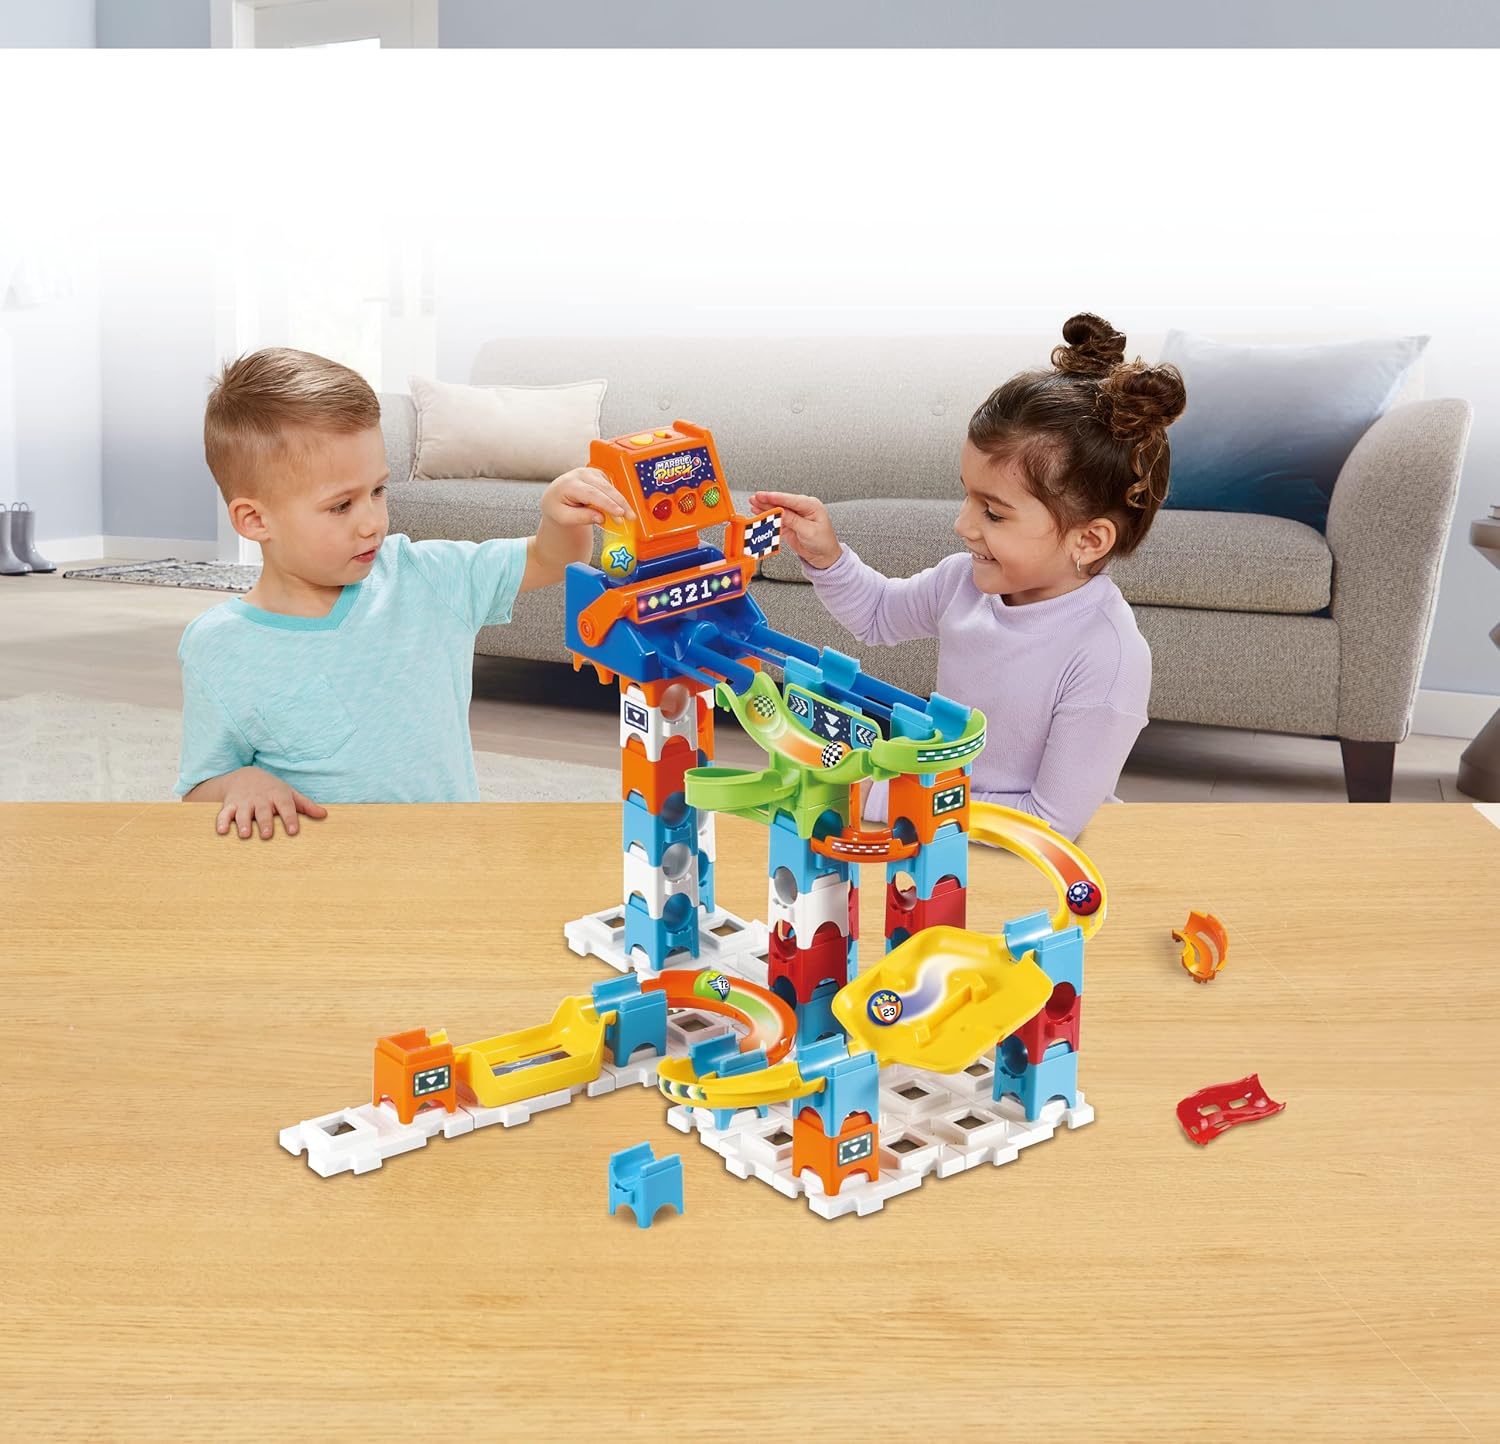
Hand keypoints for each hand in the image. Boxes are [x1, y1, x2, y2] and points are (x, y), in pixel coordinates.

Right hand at [213, 766, 327, 839]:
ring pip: (242, 812)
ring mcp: (244, 802)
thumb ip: (306, 805)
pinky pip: (224, 813)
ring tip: (245, 835)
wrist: (246, 776)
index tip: (293, 831)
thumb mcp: (290, 794)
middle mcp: (261, 799)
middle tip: (267, 835)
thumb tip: (324, 815)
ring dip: (243, 823)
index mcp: (278, 796)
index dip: (290, 818)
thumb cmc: (273, 790)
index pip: (286, 807)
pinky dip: (222, 821)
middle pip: (263, 811)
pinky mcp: (229, 804)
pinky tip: (222, 831)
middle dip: (265, 822)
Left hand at [541, 467, 629, 529]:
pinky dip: (617, 498)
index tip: (620, 513)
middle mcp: (580, 474)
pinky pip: (611, 486)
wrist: (555, 497)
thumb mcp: (563, 518)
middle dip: (620, 503)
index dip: (607, 503)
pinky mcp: (598, 475)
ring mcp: (590, 473)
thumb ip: (581, 517)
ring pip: (610, 486)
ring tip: (629, 516)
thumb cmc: (557, 507)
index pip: (591, 493)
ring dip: (621, 502)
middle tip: (631, 517)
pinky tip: (620, 509)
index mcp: (569, 483)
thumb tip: (601, 518)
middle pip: (604, 488)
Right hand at [747, 490, 840, 569]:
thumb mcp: (808, 531)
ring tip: (753, 503)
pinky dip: (768, 517)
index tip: (764, 495)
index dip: (776, 497)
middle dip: (767, 500)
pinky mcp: (789, 524)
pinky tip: (759, 513)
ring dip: (765, 507)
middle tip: (755, 498)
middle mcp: (802, 508)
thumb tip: (780, 511)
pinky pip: (777, 519)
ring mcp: (795, 516)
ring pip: (778, 509)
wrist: (824, 556)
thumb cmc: (823, 542)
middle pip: (782, 502)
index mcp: (811, 505)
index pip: (791, 499)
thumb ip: (793, 520)